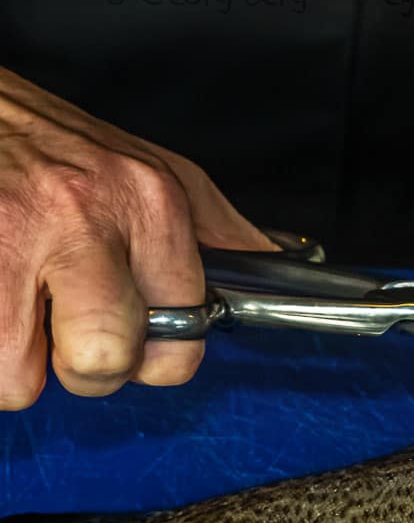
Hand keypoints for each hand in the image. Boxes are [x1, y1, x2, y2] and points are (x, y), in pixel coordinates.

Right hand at [0, 67, 274, 408]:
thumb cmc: (58, 142)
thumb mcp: (158, 171)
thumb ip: (219, 230)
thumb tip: (277, 265)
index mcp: (151, 203)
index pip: (184, 331)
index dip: (156, 356)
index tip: (136, 339)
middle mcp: (85, 221)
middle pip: (103, 361)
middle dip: (85, 369)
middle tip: (68, 336)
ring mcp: (10, 241)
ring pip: (20, 379)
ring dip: (15, 363)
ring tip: (17, 311)